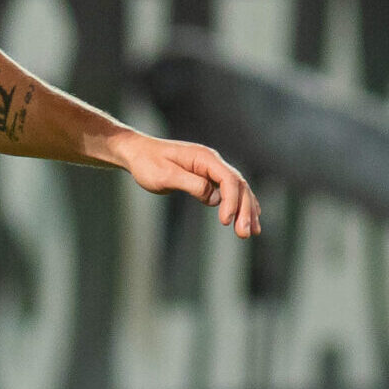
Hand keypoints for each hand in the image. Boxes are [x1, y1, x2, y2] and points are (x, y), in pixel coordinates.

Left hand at [116, 133, 259, 238]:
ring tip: (251, 232)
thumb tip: (214, 198)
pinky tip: (250, 217)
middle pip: (238, 185)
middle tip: (244, 234)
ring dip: (246, 210)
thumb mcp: (165, 175)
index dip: (231, 201)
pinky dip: (241, 205)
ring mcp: (211, 169)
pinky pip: (230, 191)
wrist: (137, 153)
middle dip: (244, 210)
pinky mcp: (207, 177)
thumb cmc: (148, 163)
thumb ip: (191, 184)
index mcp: (204, 158)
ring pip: (238, 189)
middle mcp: (212, 162)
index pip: (228, 179)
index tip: (226, 222)